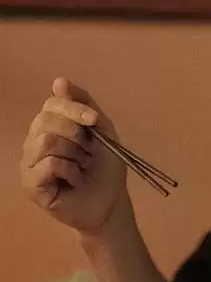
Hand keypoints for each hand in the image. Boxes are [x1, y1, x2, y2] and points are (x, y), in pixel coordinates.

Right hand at [20, 77, 130, 234]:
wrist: (111, 200)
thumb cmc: (105, 165)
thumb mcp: (102, 129)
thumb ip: (83, 104)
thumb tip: (59, 81)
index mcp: (51, 126)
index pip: (52, 103)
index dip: (74, 108)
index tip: (94, 120)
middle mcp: (34, 141)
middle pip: (46, 120)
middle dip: (76, 133)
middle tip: (87, 151)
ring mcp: (29, 163)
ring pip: (46, 141)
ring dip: (74, 154)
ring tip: (81, 166)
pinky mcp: (30, 184)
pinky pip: (48, 164)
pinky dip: (70, 170)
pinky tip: (74, 180)